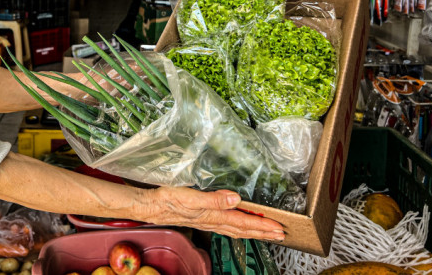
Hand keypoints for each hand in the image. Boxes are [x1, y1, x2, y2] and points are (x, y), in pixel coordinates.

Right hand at [140, 186, 285, 241]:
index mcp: (213, 215)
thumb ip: (214, 199)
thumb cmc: (168, 201)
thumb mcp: (191, 197)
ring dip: (252, 231)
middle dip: (262, 232)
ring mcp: (207, 221)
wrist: (150, 206)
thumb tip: (236, 199)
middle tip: (280, 235)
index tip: (278, 228)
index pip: (243, 222)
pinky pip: (226, 226)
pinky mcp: (201, 218)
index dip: (262, 225)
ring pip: (235, 230)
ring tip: (266, 232)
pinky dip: (238, 227)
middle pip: (242, 230)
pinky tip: (238, 225)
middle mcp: (212, 221)